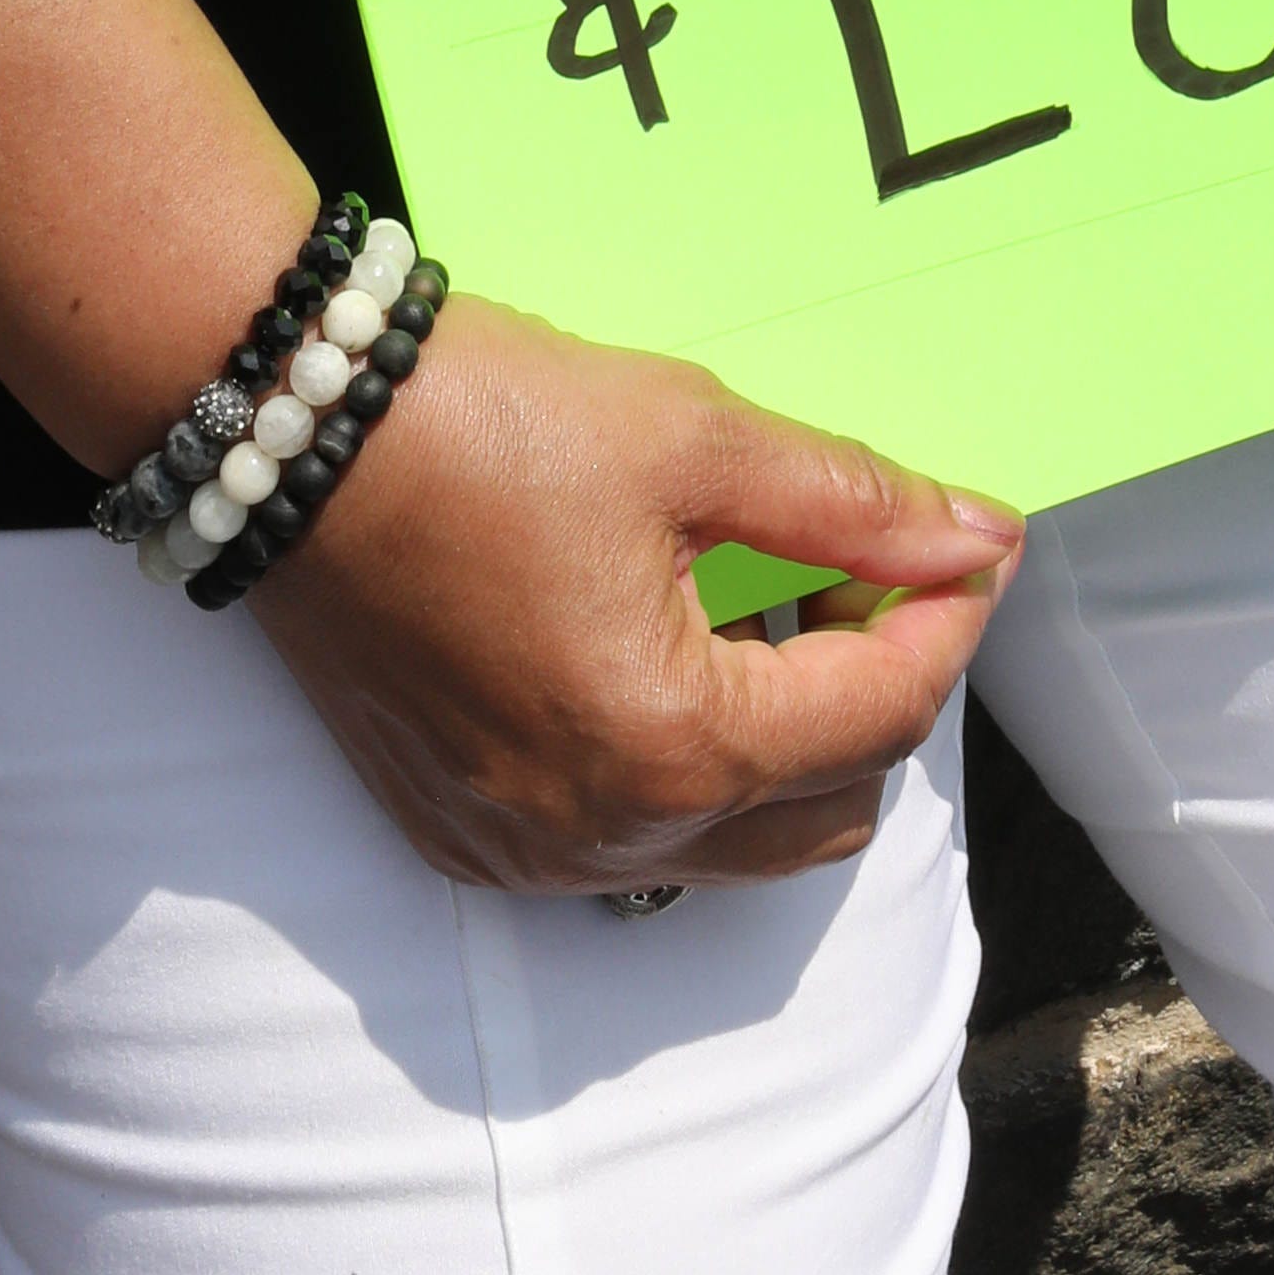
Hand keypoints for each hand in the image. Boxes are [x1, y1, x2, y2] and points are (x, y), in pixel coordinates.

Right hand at [257, 290, 1020, 892]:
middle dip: (880, 689)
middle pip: (832, 808)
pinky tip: (669, 655)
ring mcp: (526, 853)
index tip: (971, 537)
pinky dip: (686, 772)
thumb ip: (854, 501)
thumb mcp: (693, 437)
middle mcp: (608, 834)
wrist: (291, 431)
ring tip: (775, 606)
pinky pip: (629, 843)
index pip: (885, 711)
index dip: (950, 613)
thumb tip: (982, 535)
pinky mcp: (463, 836)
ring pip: (737, 845)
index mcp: (677, 745)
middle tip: (869, 568)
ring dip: (791, 743)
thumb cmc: (490, 421)